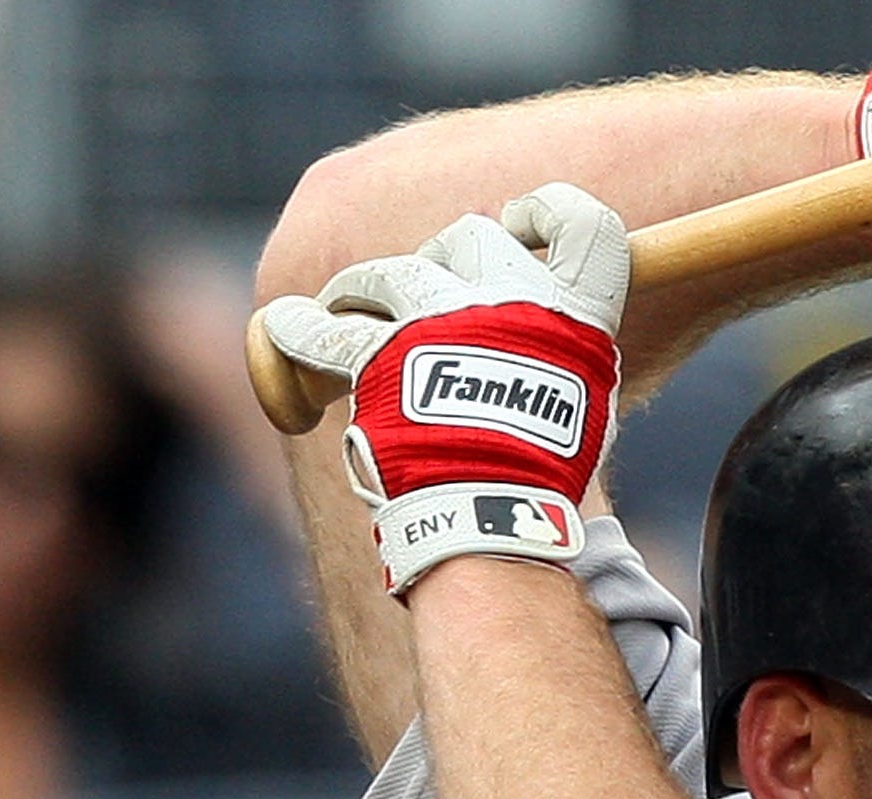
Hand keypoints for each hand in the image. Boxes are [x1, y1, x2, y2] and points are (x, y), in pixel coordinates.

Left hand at [257, 182, 627, 596]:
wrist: (494, 512)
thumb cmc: (545, 464)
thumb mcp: (581, 395)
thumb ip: (560, 344)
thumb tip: (548, 329)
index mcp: (575, 311)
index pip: (582, 221)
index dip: (547, 212)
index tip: (522, 226)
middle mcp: (509, 298)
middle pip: (470, 236)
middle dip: (445, 258)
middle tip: (433, 296)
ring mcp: (440, 319)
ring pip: (388, 273)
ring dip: (366, 290)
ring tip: (354, 312)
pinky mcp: (378, 354)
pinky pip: (320, 330)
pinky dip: (298, 329)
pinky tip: (289, 326)